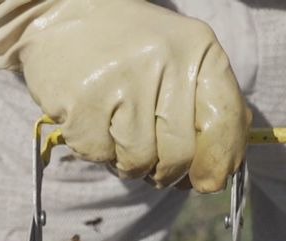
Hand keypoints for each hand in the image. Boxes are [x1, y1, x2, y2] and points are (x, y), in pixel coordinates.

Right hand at [0, 0, 249, 191]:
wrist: (61, 15)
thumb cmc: (127, 45)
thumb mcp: (179, 56)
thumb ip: (207, 103)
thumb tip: (223, 168)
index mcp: (197, 49)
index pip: (224, 120)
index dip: (220, 161)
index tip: (209, 180)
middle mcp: (163, 62)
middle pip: (181, 153)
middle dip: (170, 173)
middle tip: (157, 169)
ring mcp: (121, 83)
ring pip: (140, 162)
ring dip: (132, 166)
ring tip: (122, 140)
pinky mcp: (83, 104)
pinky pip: (102, 156)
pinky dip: (100, 152)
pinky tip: (96, 125)